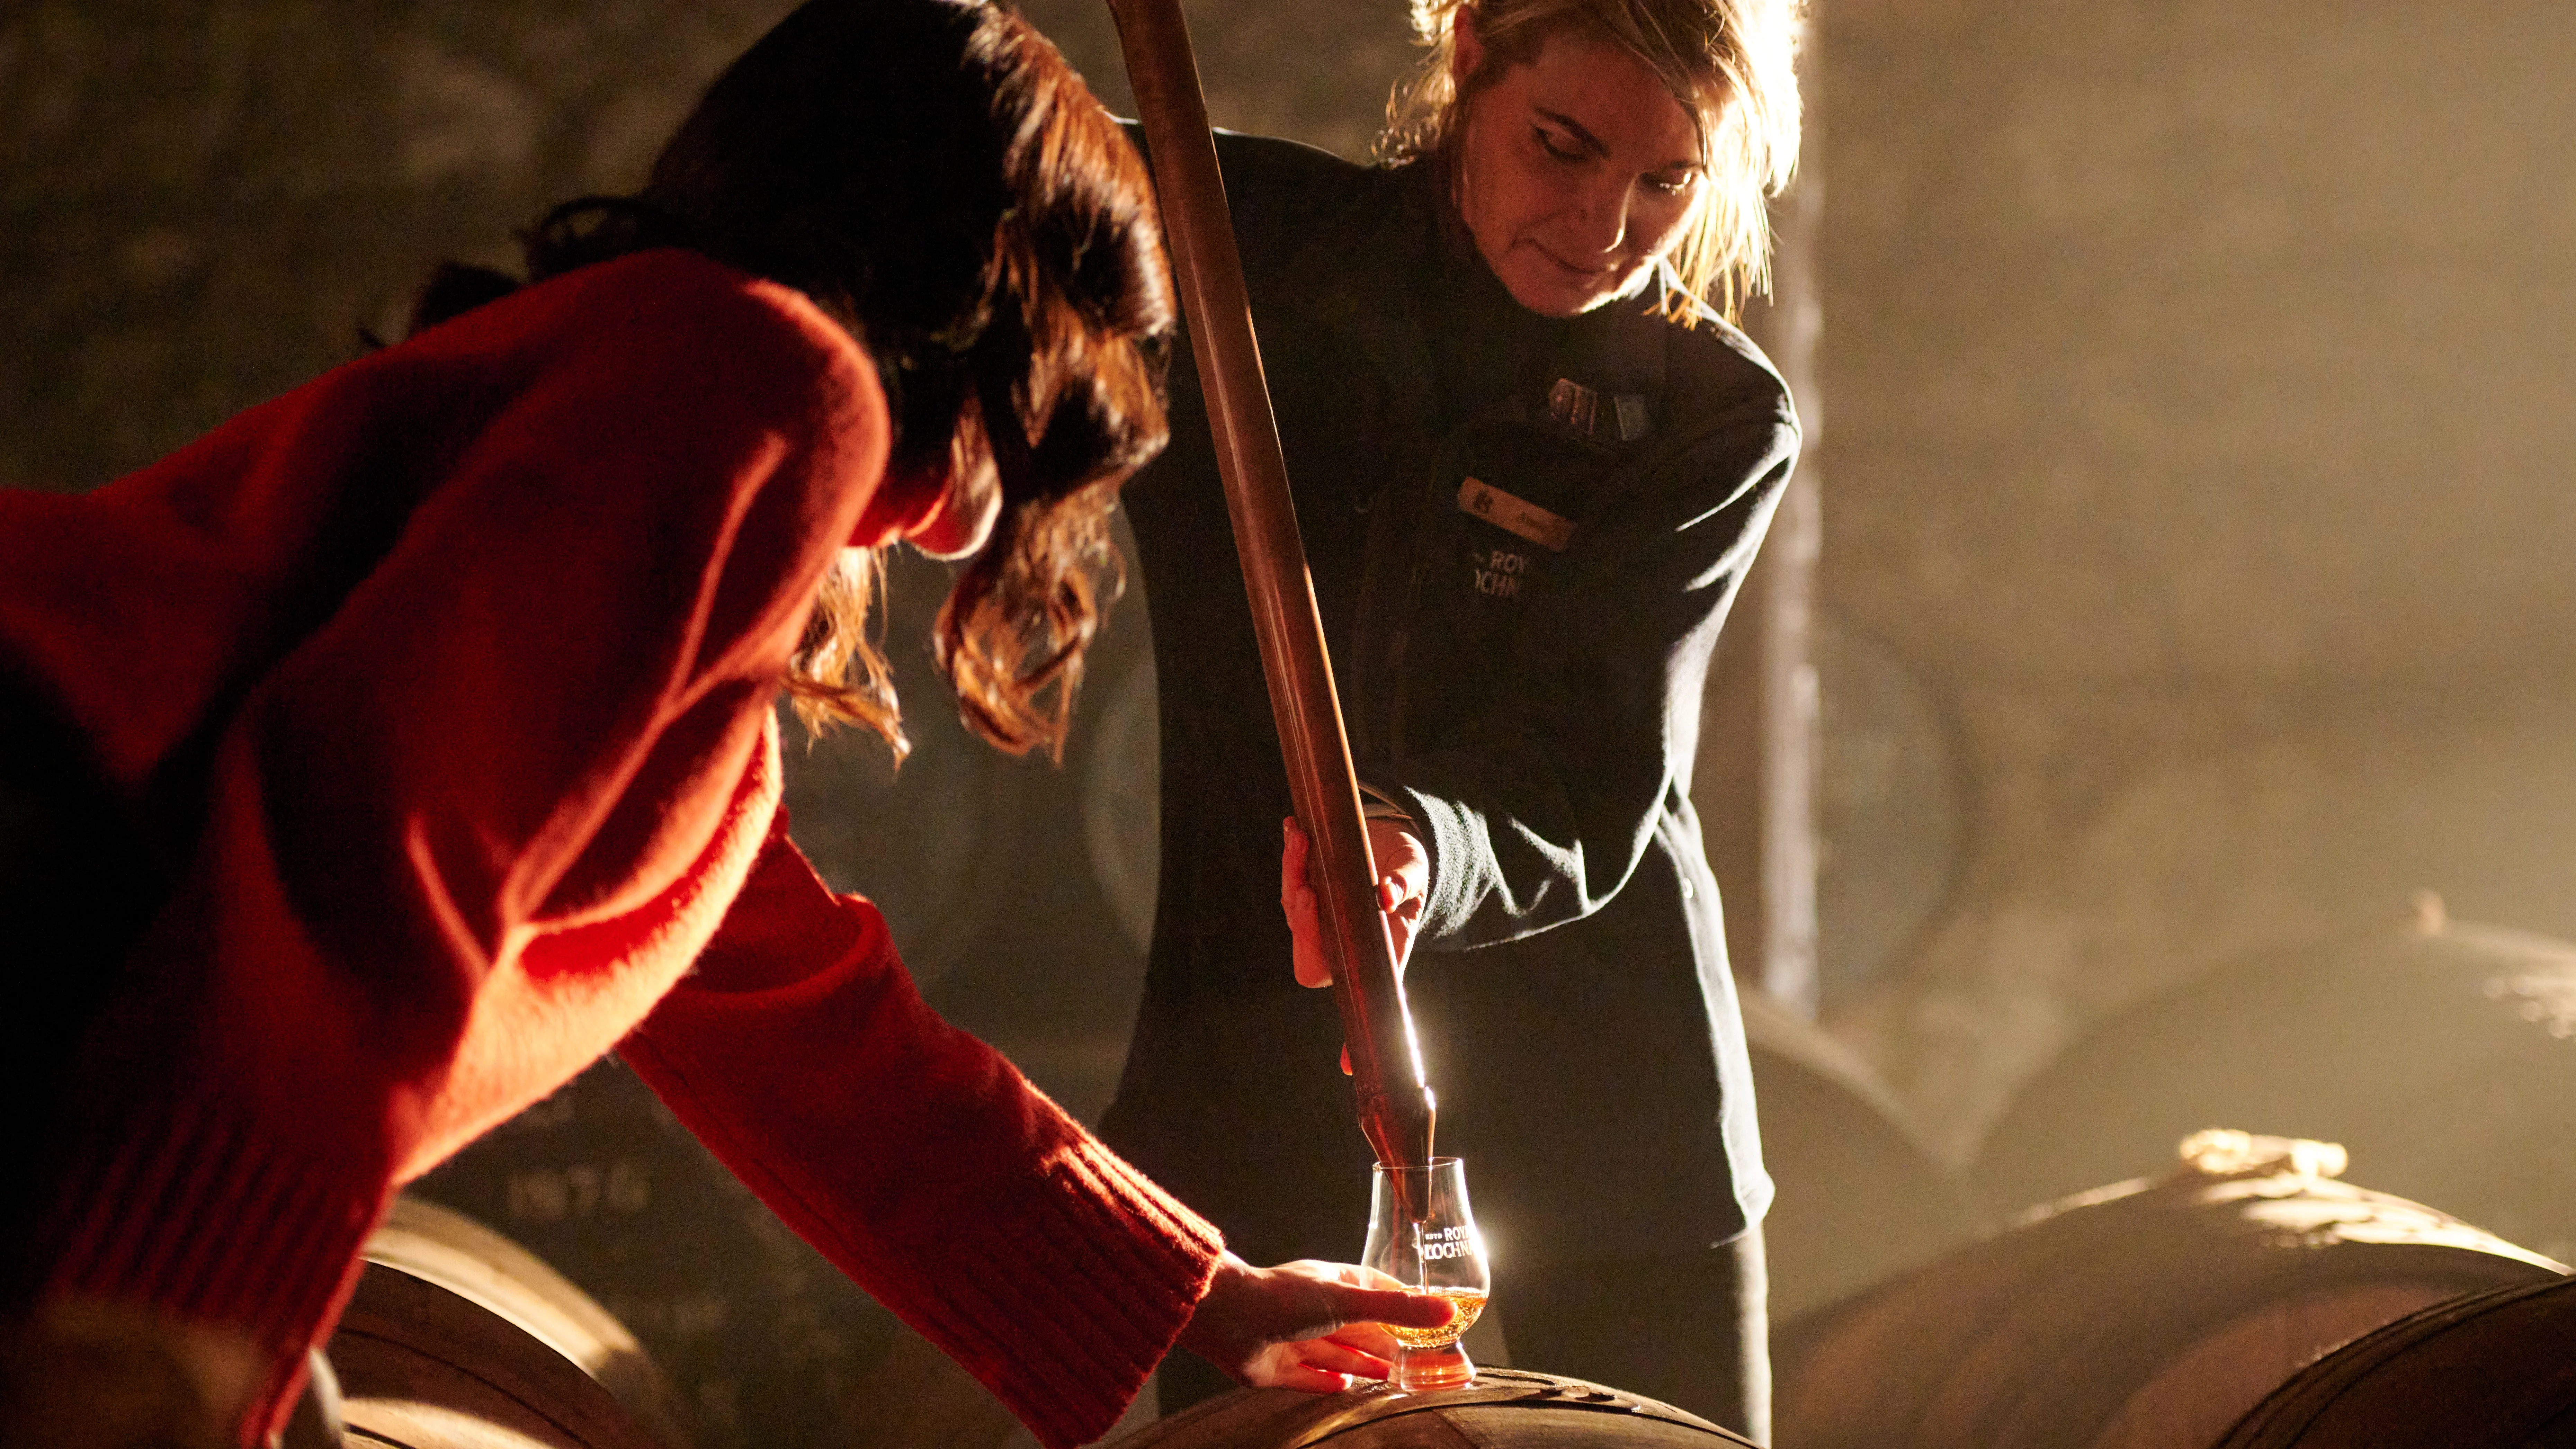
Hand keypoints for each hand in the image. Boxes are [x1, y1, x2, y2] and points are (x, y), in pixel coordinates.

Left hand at [1177, 1254, 1456, 1392]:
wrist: (1227, 1319)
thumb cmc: (1285, 1298)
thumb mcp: (1350, 1301)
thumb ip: (1399, 1308)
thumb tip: (1448, 1309)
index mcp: (1334, 1284)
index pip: (1378, 1290)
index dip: (1403, 1304)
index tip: (1429, 1316)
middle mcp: (1316, 1309)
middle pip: (1360, 1328)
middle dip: (1386, 1342)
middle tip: (1415, 1358)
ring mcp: (1297, 1337)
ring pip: (1339, 1353)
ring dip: (1363, 1364)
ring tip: (1390, 1376)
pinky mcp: (1280, 1366)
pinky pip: (1310, 1376)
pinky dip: (1328, 1382)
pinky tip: (1344, 1388)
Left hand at [1282, 815, 1428, 1072]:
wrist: (1396, 842)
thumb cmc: (1410, 871)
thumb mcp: (1416, 875)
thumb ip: (1403, 887)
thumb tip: (1385, 895)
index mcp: (1376, 953)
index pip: (1360, 1000)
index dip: (1353, 1038)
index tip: (1349, 1066)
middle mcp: (1344, 945)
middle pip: (1309, 959)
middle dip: (1303, 923)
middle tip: (1309, 890)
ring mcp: (1322, 921)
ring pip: (1295, 913)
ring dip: (1293, 875)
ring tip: (1301, 837)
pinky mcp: (1308, 895)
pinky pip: (1291, 884)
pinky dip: (1291, 858)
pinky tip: (1294, 829)